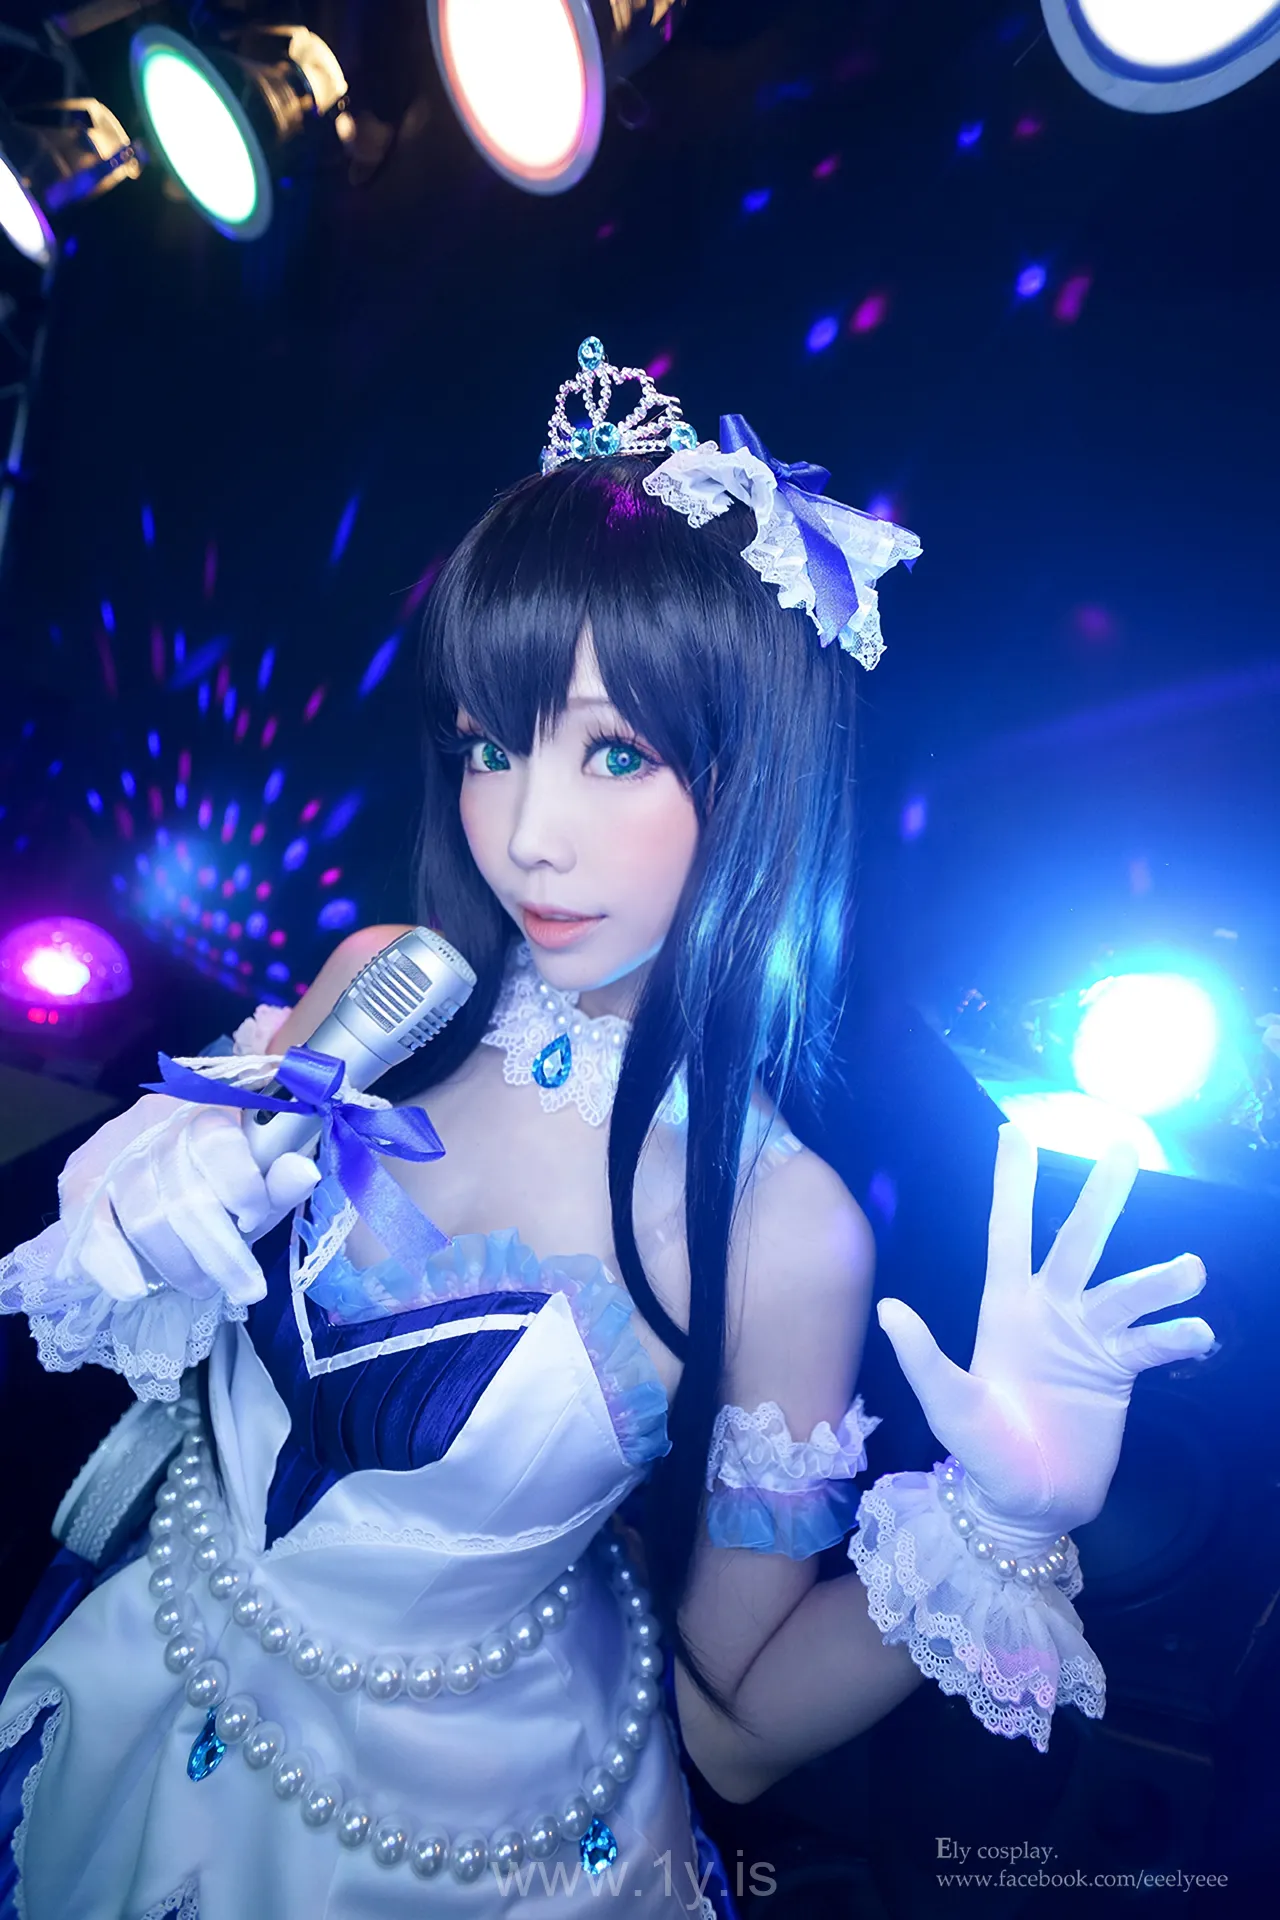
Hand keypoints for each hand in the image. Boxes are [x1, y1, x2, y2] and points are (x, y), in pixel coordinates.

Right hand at [55, 1094, 319, 1306]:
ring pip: (144, 1217)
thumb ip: (278, 1180)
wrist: (153, 1160)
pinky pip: (90, 1227)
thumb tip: (304, 1172)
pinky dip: (113, 1263)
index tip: (254, 1222)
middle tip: (247, 1290)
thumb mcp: (256, 1178)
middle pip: (185, 1195)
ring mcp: (112, 1151)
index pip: (219, 1146)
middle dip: (221, 1253)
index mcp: (205, 1108)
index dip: (242, 1189)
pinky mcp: (80, 1181)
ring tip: (205, 1287)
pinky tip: (134, 1289)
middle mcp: (154, 1122)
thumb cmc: (217, 1175)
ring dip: (179, 1265)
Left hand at [876, 1125, 1213, 1543]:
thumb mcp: (948, 1405)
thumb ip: (924, 1358)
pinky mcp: (1120, 1370)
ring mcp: (1088, 1336)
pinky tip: (1199, 1333)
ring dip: (1158, 1281)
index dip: (1012, 1183)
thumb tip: (890, 1308)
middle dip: (1100, 1198)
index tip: (1017, 1130)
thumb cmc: (981, 1450)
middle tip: (1126, 1148)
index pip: (1009, 1231)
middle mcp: (1051, 1308)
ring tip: (1190, 1270)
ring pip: (1126, 1293)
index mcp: (1004, 1305)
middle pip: (1077, 1242)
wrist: (1028, 1503)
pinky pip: (1152, 1344)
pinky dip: (1176, 1336)